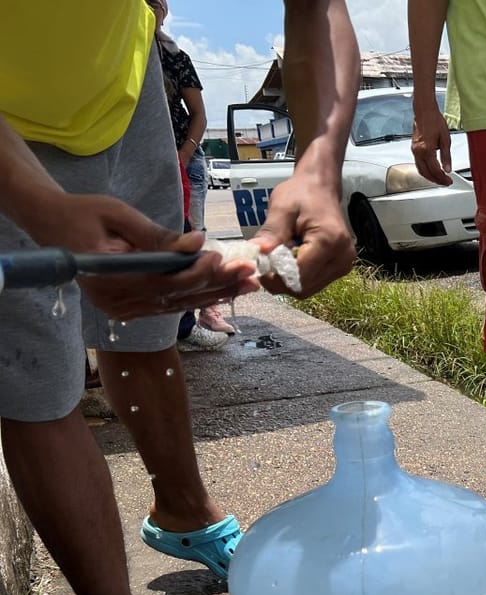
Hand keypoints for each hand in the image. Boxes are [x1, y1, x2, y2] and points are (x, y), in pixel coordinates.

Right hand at [31, 193, 258, 319]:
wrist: (53, 223)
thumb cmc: (85, 212)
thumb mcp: (120, 215)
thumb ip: (158, 235)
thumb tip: (198, 242)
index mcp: (109, 278)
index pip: (163, 282)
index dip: (197, 273)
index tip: (223, 257)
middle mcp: (115, 301)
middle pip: (177, 297)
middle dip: (218, 285)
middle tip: (252, 276)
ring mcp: (122, 308)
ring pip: (178, 304)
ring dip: (215, 294)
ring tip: (247, 285)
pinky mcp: (129, 307)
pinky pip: (170, 304)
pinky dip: (197, 296)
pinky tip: (224, 290)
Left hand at [251, 172, 355, 297]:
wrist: (321, 188)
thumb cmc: (301, 194)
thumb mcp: (282, 209)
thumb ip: (271, 233)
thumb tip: (256, 255)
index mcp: (329, 241)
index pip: (299, 276)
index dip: (276, 278)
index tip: (260, 267)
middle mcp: (342, 258)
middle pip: (304, 287)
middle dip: (280, 281)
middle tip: (266, 265)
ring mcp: (343, 265)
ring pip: (308, 289)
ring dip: (288, 281)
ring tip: (278, 260)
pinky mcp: (340, 268)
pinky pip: (314, 283)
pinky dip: (298, 277)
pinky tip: (290, 261)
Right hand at [410, 108, 453, 185]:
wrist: (424, 111)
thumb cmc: (435, 121)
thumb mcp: (445, 139)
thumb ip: (446, 156)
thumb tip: (448, 169)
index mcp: (426, 149)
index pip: (435, 170)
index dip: (442, 178)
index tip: (449, 181)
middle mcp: (418, 151)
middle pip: (427, 173)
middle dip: (436, 180)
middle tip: (445, 183)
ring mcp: (414, 150)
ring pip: (421, 170)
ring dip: (430, 177)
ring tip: (439, 179)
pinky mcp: (413, 149)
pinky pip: (418, 164)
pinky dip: (425, 170)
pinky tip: (432, 171)